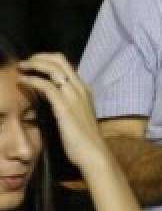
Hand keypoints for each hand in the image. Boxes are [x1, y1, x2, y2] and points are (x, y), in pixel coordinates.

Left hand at [17, 55, 107, 171]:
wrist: (93, 153)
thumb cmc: (84, 140)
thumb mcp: (77, 116)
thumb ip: (67, 104)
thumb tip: (53, 99)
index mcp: (84, 89)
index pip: (66, 65)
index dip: (49, 60)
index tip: (34, 63)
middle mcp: (80, 88)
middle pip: (60, 61)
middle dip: (40, 57)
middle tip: (25, 62)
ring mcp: (73, 96)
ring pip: (54, 70)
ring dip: (35, 65)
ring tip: (21, 68)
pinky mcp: (64, 106)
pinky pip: (47, 86)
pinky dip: (33, 80)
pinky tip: (23, 82)